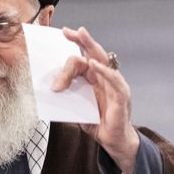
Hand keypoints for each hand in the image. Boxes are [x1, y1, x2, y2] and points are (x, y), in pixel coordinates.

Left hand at [52, 26, 139, 173]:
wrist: (113, 142)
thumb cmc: (98, 124)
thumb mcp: (76, 108)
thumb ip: (67, 97)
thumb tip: (51, 88)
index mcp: (95, 79)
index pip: (84, 59)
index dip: (74, 48)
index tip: (63, 34)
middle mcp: (106, 79)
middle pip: (95, 54)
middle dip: (82, 40)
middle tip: (68, 31)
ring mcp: (115, 87)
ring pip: (103, 63)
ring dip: (91, 49)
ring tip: (81, 37)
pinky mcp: (121, 98)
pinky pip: (115, 82)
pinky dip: (105, 72)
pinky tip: (94, 65)